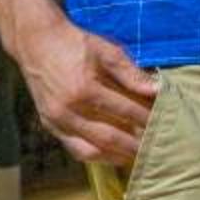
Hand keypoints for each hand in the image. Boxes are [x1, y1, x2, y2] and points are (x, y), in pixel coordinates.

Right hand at [16, 14, 159, 165]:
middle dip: (135, 145)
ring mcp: (56, 120)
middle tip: (154, 148)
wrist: (36, 43)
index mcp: (85, 88)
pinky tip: (111, 154)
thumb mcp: (106, 50)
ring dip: (115, 156)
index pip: (124, 110)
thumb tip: (157, 90)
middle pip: (109, 137)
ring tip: (136, 156)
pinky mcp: (49, 125)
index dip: (146, 118)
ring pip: (90, 150)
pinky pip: (74, 149)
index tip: (163, 123)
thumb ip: (131, 73)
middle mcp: (68, 109)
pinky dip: (95, 155)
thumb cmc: (75, 44)